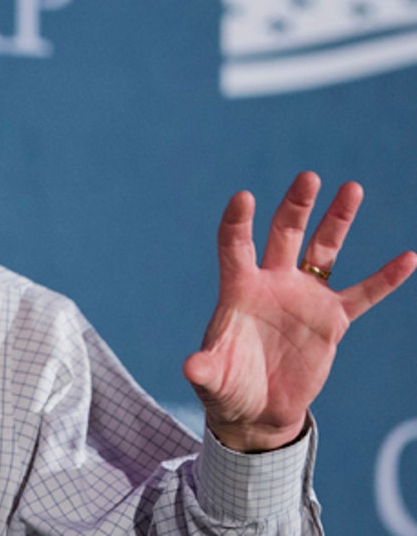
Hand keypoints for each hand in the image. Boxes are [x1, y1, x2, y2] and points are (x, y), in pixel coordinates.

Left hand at [183, 172, 415, 451]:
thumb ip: (204, 369)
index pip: (235, 246)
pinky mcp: (331, 320)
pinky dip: (384, 278)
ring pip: (323, 250)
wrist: (258, 410)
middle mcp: (272, 284)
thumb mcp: (212, 380)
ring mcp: (304, 298)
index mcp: (239, 290)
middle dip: (295, 207)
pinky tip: (408, 258)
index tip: (243, 197)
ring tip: (351, 188)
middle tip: (308, 177)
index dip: (238, 223)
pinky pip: (363, 294)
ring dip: (337, 221)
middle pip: (283, 235)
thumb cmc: (227, 388)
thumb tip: (191, 367)